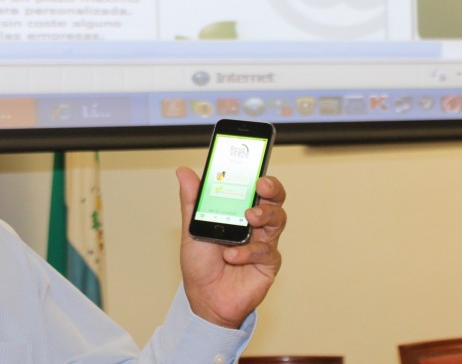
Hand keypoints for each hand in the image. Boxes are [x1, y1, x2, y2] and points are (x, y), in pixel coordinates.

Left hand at [176, 167, 285, 329]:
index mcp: (238, 210)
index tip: (253, 163)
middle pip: (273, 198)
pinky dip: (248, 251)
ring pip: (277, 219)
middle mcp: (255, 223)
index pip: (252, 186)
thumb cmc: (201, 263)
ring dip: (265, 214)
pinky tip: (232, 256)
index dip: (256, 172)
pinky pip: (265, 250)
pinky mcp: (268, 263)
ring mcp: (264, 242)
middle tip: (261, 185)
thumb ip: (192, 200)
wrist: (205, 299)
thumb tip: (184, 171)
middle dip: (271, 187)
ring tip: (250, 217)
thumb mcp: (192, 228)